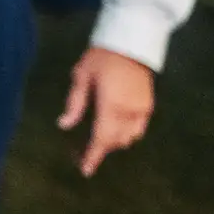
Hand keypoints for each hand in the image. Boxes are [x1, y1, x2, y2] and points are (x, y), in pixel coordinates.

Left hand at [58, 46, 154, 176]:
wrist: (131, 42)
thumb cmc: (101, 57)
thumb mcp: (81, 77)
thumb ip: (75, 103)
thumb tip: (64, 125)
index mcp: (111, 105)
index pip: (101, 139)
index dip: (93, 156)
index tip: (85, 170)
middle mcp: (129, 112)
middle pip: (115, 142)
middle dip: (101, 149)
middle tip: (85, 151)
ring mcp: (142, 110)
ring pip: (128, 139)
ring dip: (114, 142)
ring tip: (98, 138)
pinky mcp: (149, 106)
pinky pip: (138, 130)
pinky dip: (126, 134)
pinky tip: (114, 128)